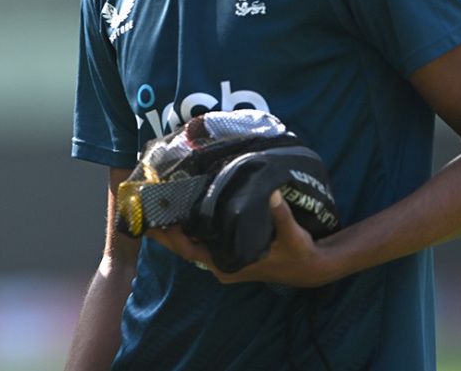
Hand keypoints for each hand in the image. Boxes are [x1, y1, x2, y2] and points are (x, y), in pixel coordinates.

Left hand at [145, 191, 337, 287]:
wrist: (313, 267)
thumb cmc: (300, 252)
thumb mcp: (292, 234)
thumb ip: (280, 215)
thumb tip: (271, 192)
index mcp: (228, 264)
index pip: (189, 251)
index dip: (170, 237)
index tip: (154, 221)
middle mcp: (221, 265)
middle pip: (184, 247)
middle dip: (165, 229)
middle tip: (146, 207)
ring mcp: (224, 260)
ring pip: (192, 243)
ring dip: (176, 227)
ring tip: (160, 204)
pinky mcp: (229, 253)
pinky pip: (202, 240)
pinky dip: (191, 227)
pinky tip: (184, 209)